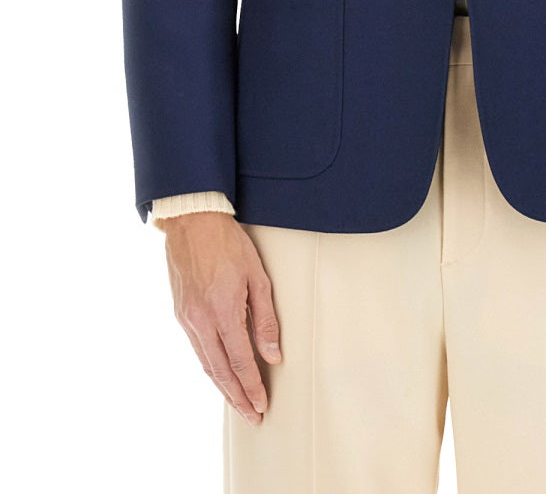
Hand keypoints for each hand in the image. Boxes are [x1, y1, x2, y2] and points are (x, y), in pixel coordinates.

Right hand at [159, 212, 281, 424]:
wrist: (192, 222)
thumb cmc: (229, 244)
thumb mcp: (257, 277)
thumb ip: (266, 319)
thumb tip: (273, 354)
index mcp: (223, 311)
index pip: (240, 362)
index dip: (253, 387)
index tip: (263, 405)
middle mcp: (201, 320)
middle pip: (221, 372)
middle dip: (238, 397)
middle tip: (252, 416)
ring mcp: (187, 319)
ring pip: (206, 364)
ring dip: (223, 387)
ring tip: (239, 403)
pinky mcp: (180, 314)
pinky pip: (197, 349)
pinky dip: (210, 367)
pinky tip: (221, 375)